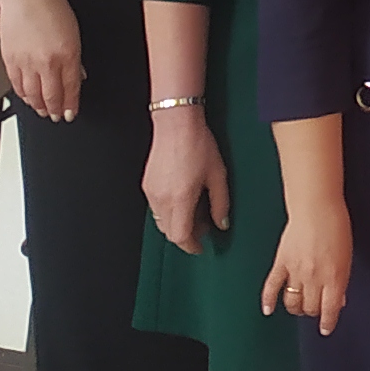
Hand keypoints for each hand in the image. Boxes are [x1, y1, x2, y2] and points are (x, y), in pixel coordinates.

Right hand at [0, 0, 83, 122]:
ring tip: (42, 111)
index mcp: (67, 54)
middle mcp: (46, 61)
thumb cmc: (50, 4)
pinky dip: (22, 95)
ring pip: (32, 94)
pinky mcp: (9, 58)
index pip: (71, 88)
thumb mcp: (74, 32)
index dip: (70, 105)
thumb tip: (77, 76)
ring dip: (38, 106)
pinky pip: (16, 84)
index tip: (70, 114)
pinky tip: (26, 98)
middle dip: (55, 110)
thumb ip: (75, 58)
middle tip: (56, 117)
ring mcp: (26, 61)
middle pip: (51, 95)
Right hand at [142, 103, 228, 252]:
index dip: (191, 246)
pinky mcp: (147, 184)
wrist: (176, 123)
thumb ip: (220, 203)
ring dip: (177, 223)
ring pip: (161, 221)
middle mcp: (162, 198)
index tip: (201, 247)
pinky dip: (169, 211)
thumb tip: (222, 223)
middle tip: (203, 227)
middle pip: (169, 232)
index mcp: (180, 199)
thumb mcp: (217, 175)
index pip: (180, 236)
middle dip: (186, 234)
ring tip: (195, 210)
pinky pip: (156, 208)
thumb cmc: (198, 144)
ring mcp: (151, 192)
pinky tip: (183, 199)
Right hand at [264, 210, 351, 334]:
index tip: (325, 329)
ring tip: (298, 306)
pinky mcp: (281, 263)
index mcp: (334, 277)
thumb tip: (339, 300)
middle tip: (315, 309)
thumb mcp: (346, 257)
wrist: (316, 207)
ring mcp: (296, 271)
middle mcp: (314, 278)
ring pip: (292, 302)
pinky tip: (268, 310)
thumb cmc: (336, 228)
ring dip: (296, 308)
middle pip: (310, 308)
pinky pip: (272, 286)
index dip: (327, 322)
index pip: (330, 310)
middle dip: (313, 312)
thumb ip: (341, 281)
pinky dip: (268, 300)